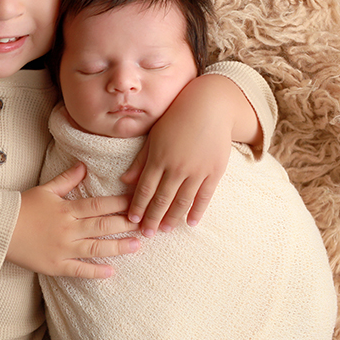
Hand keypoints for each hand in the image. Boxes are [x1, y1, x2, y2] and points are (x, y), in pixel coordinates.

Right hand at [8, 162, 139, 277]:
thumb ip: (67, 179)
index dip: (120, 203)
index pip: (99, 205)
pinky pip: (79, 270)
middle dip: (126, 224)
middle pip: (103, 226)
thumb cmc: (21, 207)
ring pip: (96, 248)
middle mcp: (68, 229)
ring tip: (138, 245)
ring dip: (119, 247)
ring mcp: (63, 249)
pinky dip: (95, 271)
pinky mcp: (55, 265)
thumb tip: (84, 166)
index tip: (137, 201)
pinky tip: (111, 272)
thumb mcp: (45, 189)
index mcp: (67, 209)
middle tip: (146, 223)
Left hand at [122, 74, 257, 233]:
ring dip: (172, 218)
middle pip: (162, 199)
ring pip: (182, 201)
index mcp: (159, 157)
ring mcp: (197, 170)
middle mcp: (177, 166)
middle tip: (147, 234)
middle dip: (153, 218)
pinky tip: (191, 222)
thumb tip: (124, 180)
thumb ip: (141, 160)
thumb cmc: (177, 117)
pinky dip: (197, 210)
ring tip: (165, 230)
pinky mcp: (214, 171)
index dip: (138, 206)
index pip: (145, 188)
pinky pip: (205, 196)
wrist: (210, 106)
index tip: (132, 220)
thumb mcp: (154, 136)